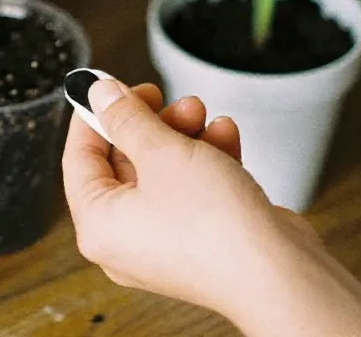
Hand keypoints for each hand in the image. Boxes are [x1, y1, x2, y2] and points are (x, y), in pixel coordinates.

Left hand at [65, 78, 310, 319]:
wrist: (282, 273)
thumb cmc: (215, 225)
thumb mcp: (160, 151)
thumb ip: (126, 117)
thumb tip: (99, 94)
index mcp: (99, 225)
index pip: (78, 157)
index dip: (93, 115)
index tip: (108, 86)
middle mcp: (126, 240)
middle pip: (124, 161)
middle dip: (151, 122)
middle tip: (167, 98)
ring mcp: (164, 242)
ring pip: (162, 170)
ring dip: (184, 135)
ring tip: (203, 113)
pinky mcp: (200, 239)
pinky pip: (191, 188)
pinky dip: (206, 159)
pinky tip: (225, 135)